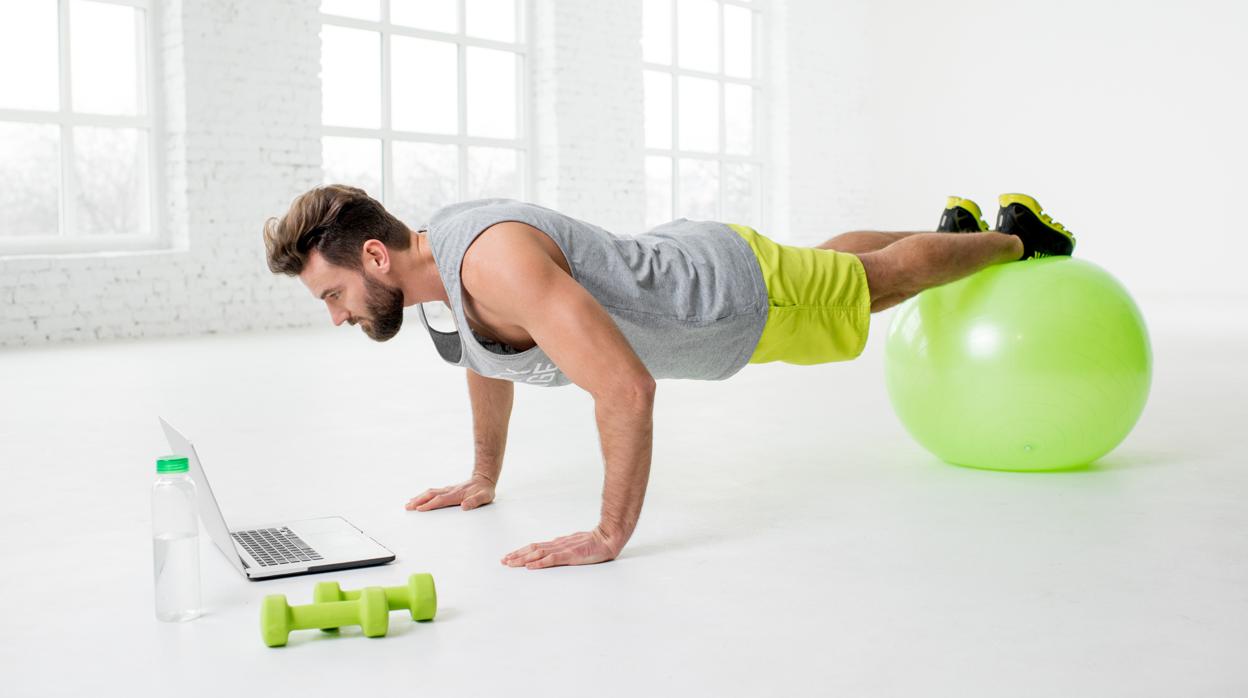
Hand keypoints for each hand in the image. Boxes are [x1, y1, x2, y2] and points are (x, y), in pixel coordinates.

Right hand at [405, 473, 495, 511]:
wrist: (484, 479)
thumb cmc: (484, 491)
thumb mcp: (484, 497)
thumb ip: (475, 501)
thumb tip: (464, 506)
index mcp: (457, 494)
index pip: (441, 500)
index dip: (430, 504)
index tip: (419, 509)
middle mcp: (450, 491)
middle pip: (431, 495)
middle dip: (419, 501)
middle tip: (408, 507)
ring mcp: (448, 489)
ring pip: (430, 492)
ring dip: (419, 497)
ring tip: (408, 503)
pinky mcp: (447, 490)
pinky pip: (433, 492)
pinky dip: (424, 495)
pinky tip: (418, 498)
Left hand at [501, 527, 619, 569]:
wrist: (607, 539)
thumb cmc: (593, 542)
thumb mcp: (574, 544)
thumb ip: (562, 547)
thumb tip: (551, 549)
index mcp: (557, 543)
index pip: (535, 547)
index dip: (521, 551)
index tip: (509, 556)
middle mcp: (557, 545)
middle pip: (532, 549)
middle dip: (517, 555)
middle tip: (503, 561)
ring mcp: (563, 550)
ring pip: (538, 554)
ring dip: (523, 559)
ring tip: (511, 563)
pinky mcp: (570, 556)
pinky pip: (552, 559)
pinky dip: (539, 563)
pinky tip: (531, 566)